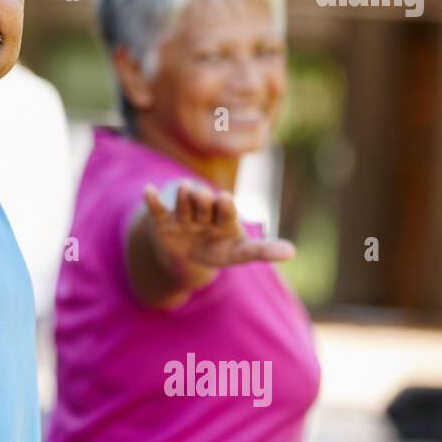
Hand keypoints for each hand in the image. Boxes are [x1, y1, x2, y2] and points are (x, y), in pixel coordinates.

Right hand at [140, 179, 294, 292]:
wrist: (186, 252)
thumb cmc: (218, 248)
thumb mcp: (239, 252)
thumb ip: (262, 250)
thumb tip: (292, 251)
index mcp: (225, 220)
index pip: (227, 213)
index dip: (225, 208)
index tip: (225, 198)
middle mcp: (204, 214)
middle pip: (204, 206)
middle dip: (203, 201)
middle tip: (204, 194)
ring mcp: (183, 217)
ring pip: (184, 205)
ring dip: (183, 197)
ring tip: (184, 189)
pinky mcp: (163, 223)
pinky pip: (158, 211)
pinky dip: (153, 201)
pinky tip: (148, 191)